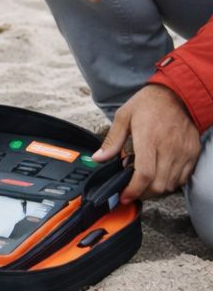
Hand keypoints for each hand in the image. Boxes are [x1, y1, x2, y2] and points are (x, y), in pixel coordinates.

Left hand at [94, 84, 202, 201]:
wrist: (178, 94)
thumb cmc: (149, 104)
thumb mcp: (123, 116)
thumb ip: (112, 140)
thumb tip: (98, 158)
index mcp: (149, 138)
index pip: (145, 174)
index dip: (134, 190)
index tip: (124, 196)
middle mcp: (169, 148)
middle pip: (159, 185)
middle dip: (143, 193)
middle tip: (131, 190)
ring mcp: (183, 152)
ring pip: (171, 184)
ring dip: (156, 189)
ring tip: (143, 181)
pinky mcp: (193, 153)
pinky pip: (183, 178)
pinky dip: (170, 182)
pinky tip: (159, 174)